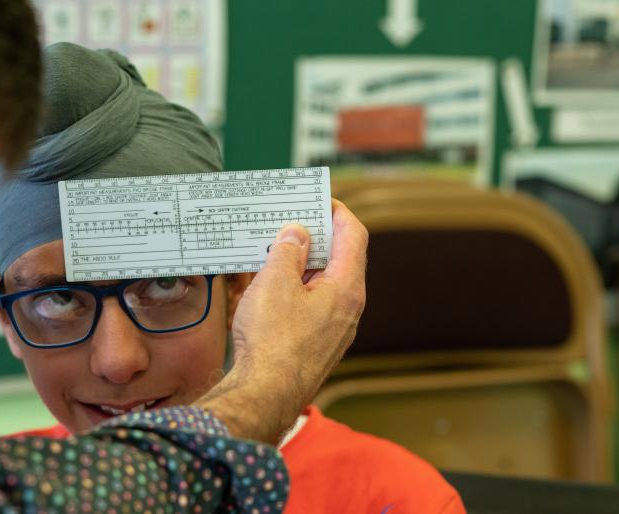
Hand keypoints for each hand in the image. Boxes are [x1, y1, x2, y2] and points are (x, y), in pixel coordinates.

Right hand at [198, 199, 367, 442]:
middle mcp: (348, 309)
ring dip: (298, 267)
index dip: (338, 211)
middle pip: (338, 260)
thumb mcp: (274, 283)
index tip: (319, 199)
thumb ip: (287, 251)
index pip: (354, 235)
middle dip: (313, 239)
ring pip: (321, 285)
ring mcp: (334, 330)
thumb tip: (297, 234)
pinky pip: (309, 308)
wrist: (264, 396)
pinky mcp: (316, 346)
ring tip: (270, 254)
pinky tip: (266, 290)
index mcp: (346, 288)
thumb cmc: (272, 342)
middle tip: (287, 223)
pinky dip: (292, 292)